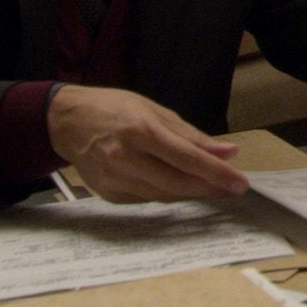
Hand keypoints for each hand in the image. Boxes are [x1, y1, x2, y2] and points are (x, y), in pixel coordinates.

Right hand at [47, 85, 247, 202]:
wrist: (66, 121)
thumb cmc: (113, 108)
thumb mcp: (155, 111)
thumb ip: (192, 135)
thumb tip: (227, 151)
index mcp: (141, 131)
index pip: (188, 158)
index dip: (217, 173)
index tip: (240, 182)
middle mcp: (126, 158)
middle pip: (177, 183)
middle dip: (210, 188)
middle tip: (232, 189)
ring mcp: (114, 179)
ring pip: (163, 195)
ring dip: (191, 193)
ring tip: (212, 187)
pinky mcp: (108, 193)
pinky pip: (146, 198)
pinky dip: (166, 193)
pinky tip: (178, 186)